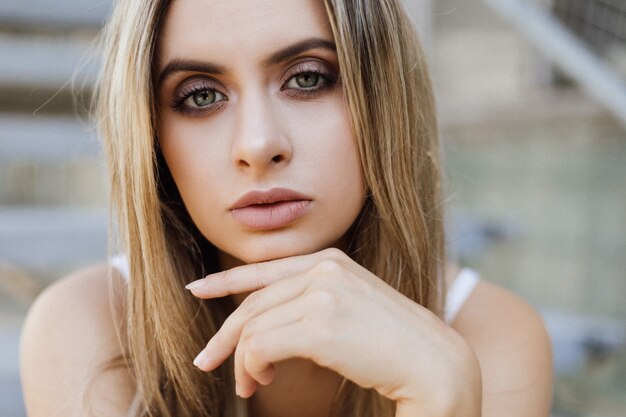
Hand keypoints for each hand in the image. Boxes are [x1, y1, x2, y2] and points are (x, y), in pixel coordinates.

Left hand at [186, 248, 480, 413]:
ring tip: (246, 385)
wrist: (432, 361)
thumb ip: (311, 300)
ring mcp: (324, 293)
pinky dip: (252, 366)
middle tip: (205, 360)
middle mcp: (325, 268)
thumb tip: (266, 322)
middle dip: (225, 335)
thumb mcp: (348, 307)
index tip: (198, 289)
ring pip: (254, 327)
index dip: (226, 280)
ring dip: (241, 360)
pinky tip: (260, 381)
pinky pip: (263, 345)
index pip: (265, 270)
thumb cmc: (390, 343)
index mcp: (331, 260)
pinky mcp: (321, 324)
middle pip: (253, 302)